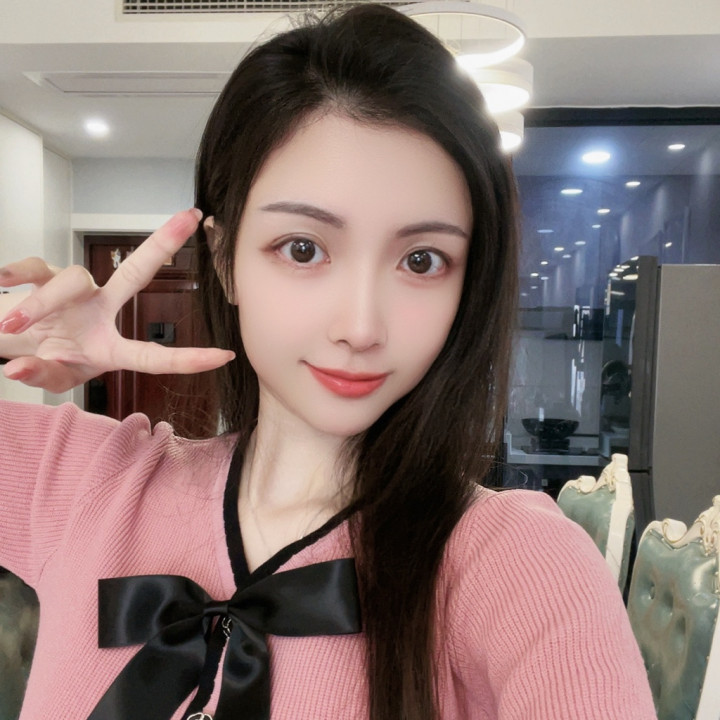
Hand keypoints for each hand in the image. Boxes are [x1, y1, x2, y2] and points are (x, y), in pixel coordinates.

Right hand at [0, 210, 234, 392]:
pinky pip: (34, 267)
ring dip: (41, 303)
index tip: (225, 356)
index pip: (154, 354)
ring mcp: (76, 291)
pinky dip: (17, 274)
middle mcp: (101, 309)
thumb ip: (40, 376)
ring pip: (71, 280)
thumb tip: (20, 369)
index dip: (188, 359)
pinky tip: (4, 281)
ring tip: (13, 325)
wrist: (14, 340)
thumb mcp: (50, 377)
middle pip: (136, 272)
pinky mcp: (44, 276)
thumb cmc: (46, 358)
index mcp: (112, 345)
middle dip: (163, 244)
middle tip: (192, 215)